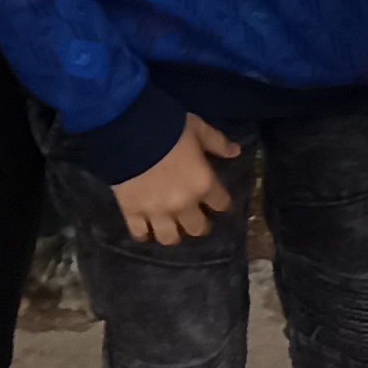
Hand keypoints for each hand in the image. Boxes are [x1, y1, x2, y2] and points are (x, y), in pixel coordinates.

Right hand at [112, 114, 240, 244]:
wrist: (131, 133)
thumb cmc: (169, 129)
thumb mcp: (199, 130)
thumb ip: (218, 143)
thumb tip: (236, 152)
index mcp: (203, 184)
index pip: (221, 204)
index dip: (220, 203)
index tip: (217, 201)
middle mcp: (183, 204)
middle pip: (197, 228)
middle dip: (199, 225)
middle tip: (195, 218)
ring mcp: (157, 212)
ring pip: (169, 237)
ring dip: (173, 234)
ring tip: (171, 228)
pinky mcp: (133, 212)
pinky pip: (140, 233)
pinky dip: (144, 234)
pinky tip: (145, 230)